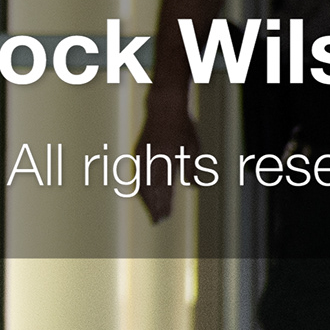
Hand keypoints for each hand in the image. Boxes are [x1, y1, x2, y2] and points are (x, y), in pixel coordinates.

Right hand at [136, 89, 197, 222]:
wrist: (163, 108)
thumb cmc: (181, 127)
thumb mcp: (192, 149)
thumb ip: (191, 169)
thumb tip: (192, 187)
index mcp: (164, 161)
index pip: (163, 189)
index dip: (164, 205)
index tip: (165, 217)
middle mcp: (149, 161)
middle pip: (150, 190)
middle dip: (153, 206)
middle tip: (157, 221)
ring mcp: (141, 157)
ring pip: (141, 183)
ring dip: (146, 199)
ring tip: (151, 210)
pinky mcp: (138, 153)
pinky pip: (137, 175)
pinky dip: (141, 187)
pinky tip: (144, 193)